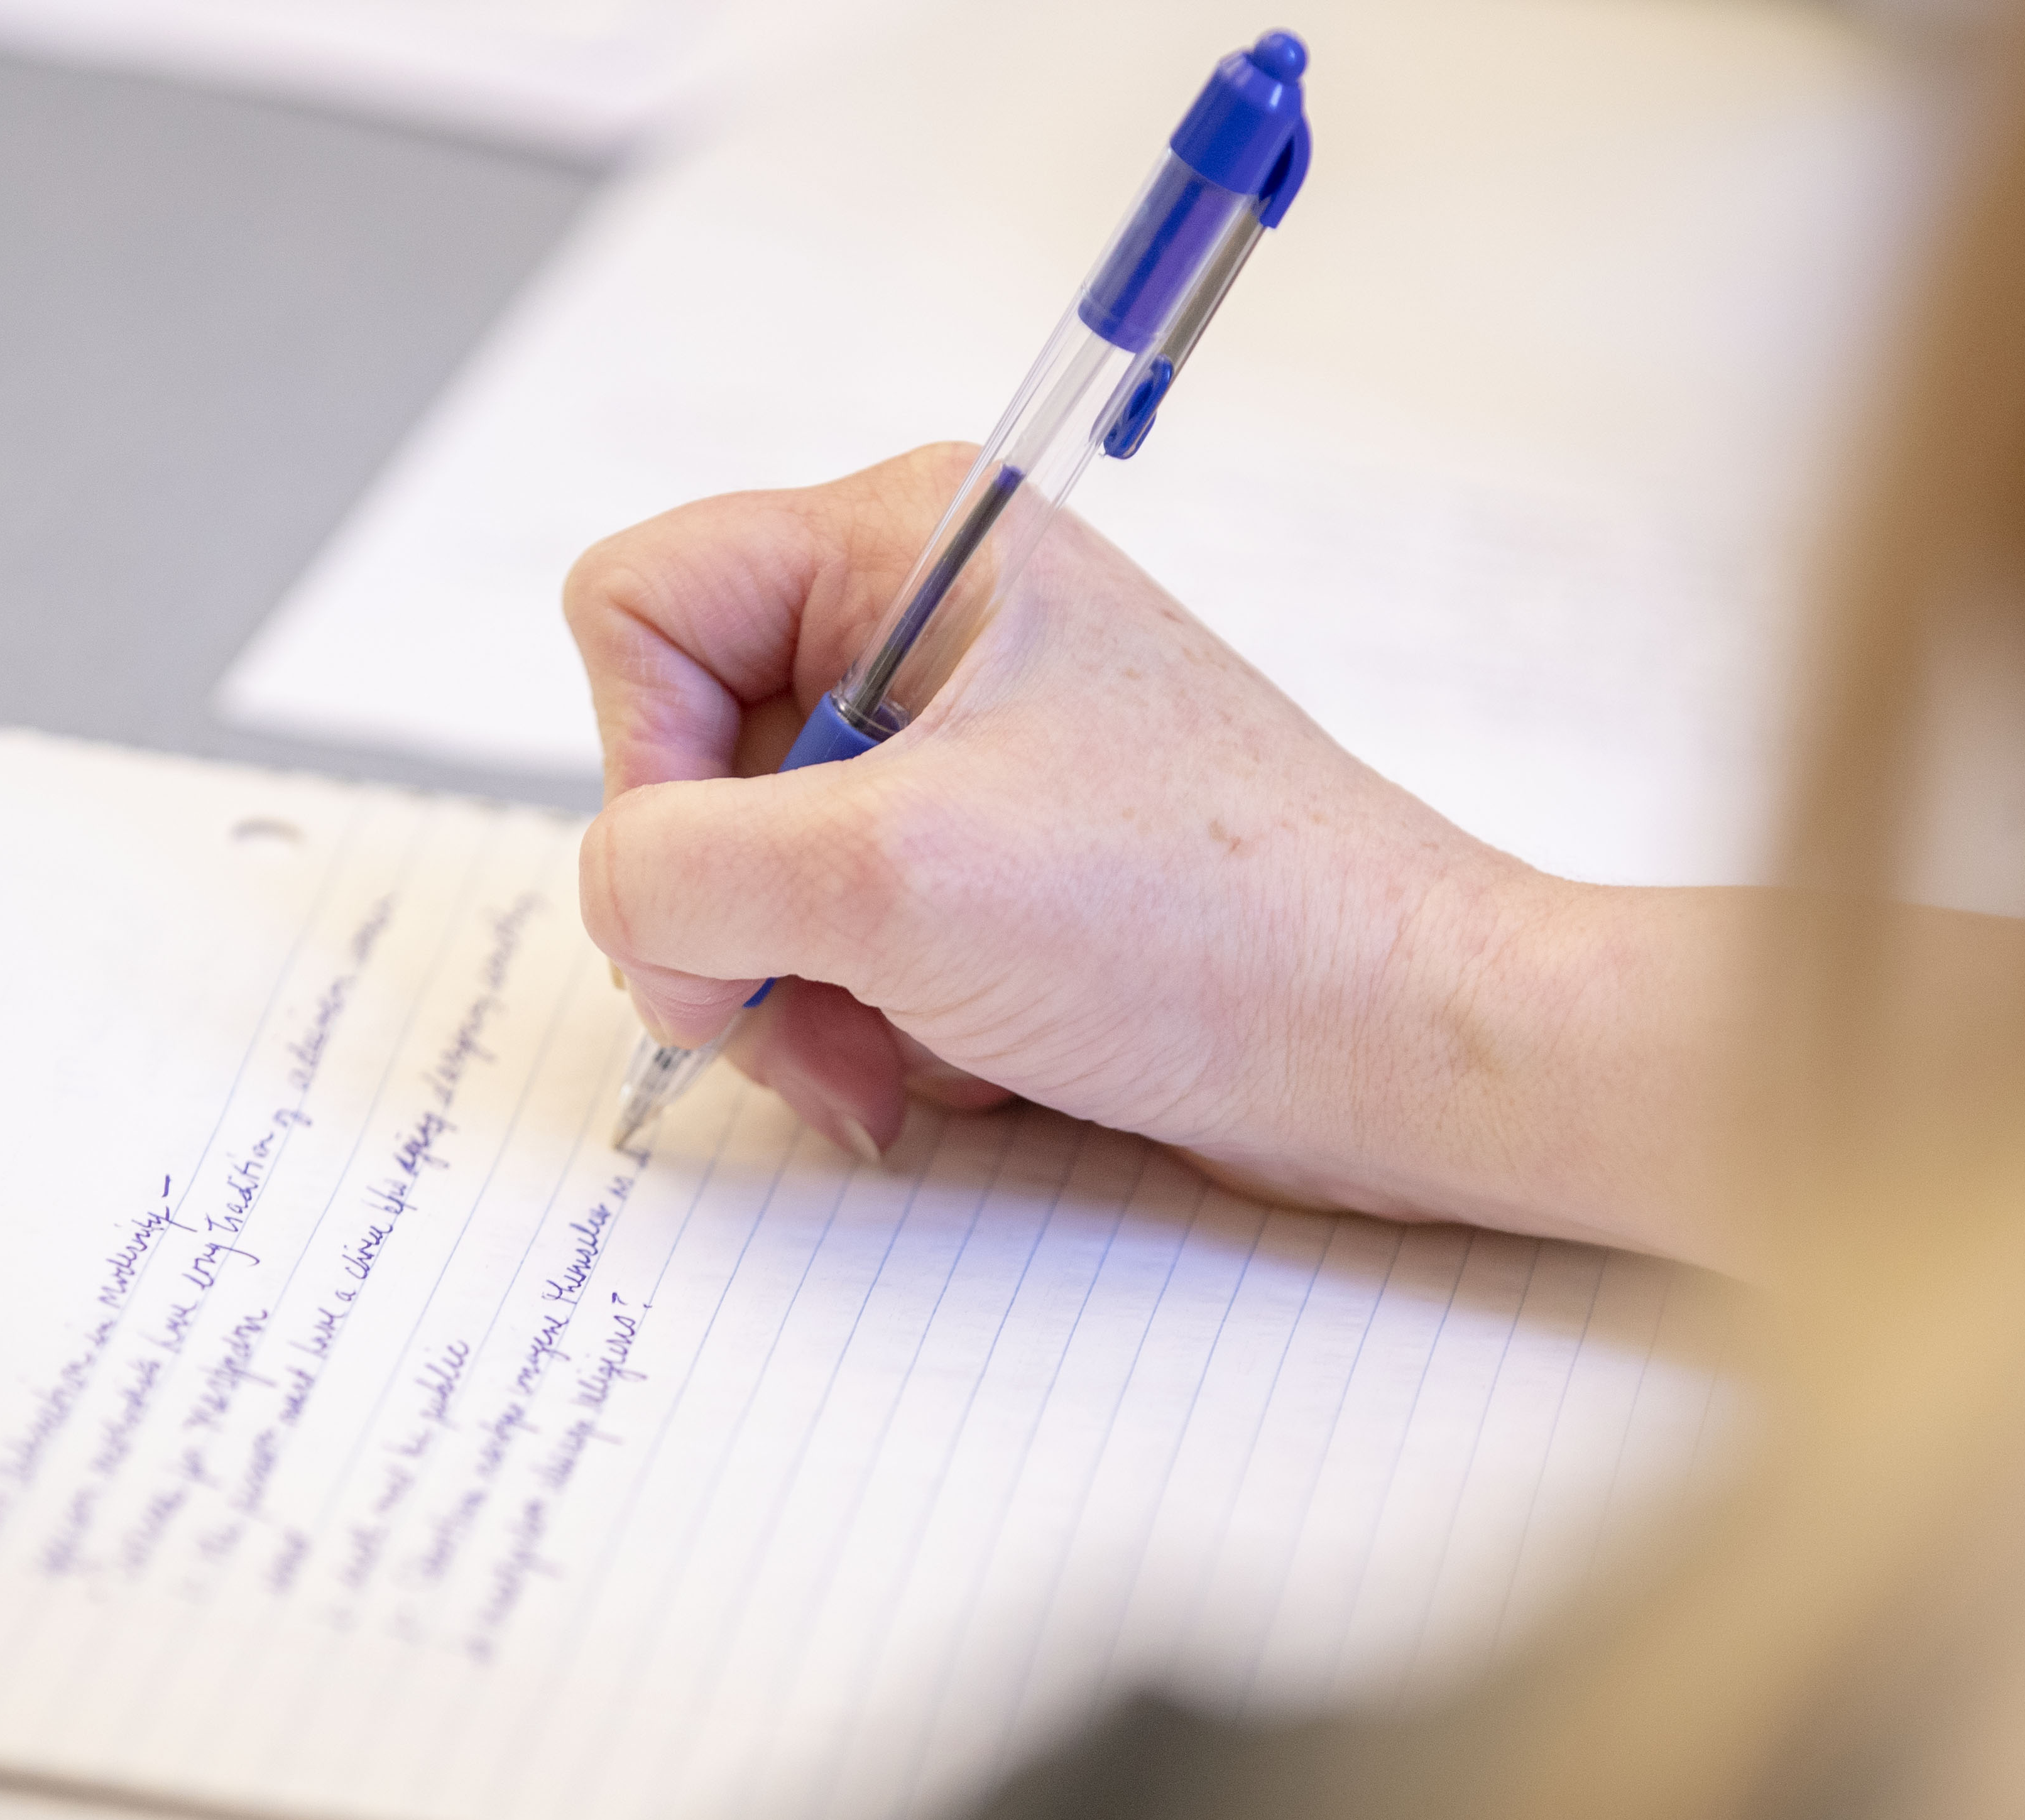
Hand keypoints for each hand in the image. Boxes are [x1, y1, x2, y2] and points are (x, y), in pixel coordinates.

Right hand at [565, 448, 1756, 1261]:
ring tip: (899, 1066)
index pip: (635, 611)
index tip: (726, 889)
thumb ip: (676, 869)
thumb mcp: (888, 876)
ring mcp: (963, 763)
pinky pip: (844, 950)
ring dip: (800, 1005)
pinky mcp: (997, 877)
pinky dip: (875, 1031)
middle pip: (681, 766)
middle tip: (808, 1017)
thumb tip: (624, 905)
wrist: (1400, 1047)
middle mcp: (926, 634)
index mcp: (905, 544)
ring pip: (753, 883)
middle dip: (728, 924)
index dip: (636, 766)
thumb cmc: (1200, 926)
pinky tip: (964, 1070)